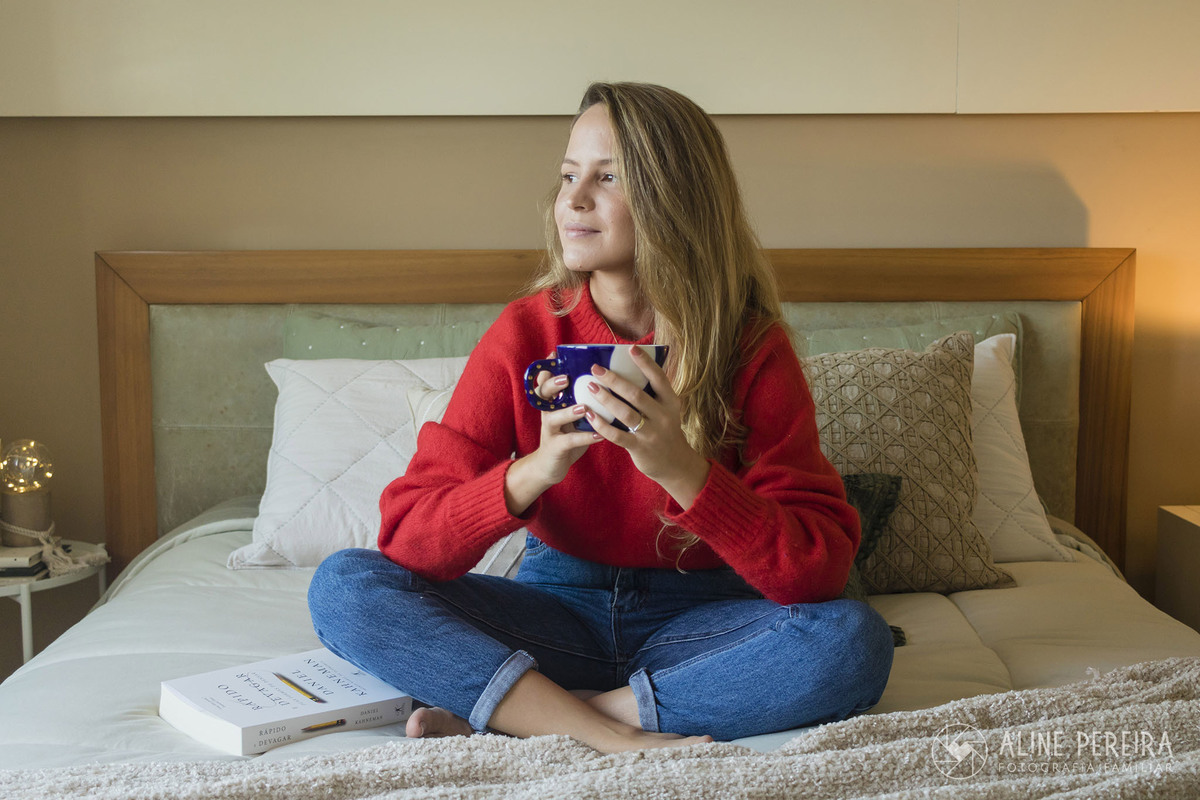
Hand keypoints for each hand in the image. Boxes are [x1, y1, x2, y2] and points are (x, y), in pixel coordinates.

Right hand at [504, 363, 598, 515]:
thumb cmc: (567, 434)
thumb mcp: (571, 413)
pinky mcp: (555, 447)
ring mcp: (549, 430)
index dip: (548, 368)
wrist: (551, 465)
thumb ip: (581, 397)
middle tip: (566, 379)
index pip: (544, 380)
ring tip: (584, 408)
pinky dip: (584, 437)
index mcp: (552, 401)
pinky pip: (569, 441)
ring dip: (569, 412)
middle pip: (542, 394)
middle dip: (552, 385)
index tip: (554, 355)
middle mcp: (547, 412)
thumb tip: (605, 376)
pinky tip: (599, 435)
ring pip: (554, 417)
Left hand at [583, 346, 710, 507]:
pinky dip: (602, 425)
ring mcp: (652, 433)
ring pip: (625, 413)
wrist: (675, 464)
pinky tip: (590, 415)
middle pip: (637, 394)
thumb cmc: (665, 430)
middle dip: (614, 380)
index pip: (659, 378)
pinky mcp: (640, 448)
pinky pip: (617, 435)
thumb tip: (628, 369)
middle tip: (596, 369)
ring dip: (606, 399)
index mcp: (671, 402)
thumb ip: (652, 394)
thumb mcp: (667, 410)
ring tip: (590, 387)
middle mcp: (663, 416)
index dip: (645, 363)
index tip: (631, 349)